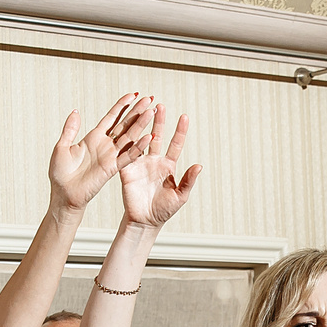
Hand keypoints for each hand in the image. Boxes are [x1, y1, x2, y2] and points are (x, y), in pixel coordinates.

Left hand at [49, 92, 155, 212]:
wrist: (63, 194)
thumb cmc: (60, 174)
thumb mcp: (62, 147)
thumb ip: (70, 129)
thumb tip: (75, 111)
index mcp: (93, 138)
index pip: (111, 117)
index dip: (122, 105)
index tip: (133, 94)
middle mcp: (105, 145)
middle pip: (125, 124)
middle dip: (137, 111)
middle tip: (149, 99)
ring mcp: (110, 156)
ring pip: (129, 137)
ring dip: (141, 124)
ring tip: (151, 112)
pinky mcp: (112, 168)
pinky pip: (128, 156)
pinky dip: (138, 147)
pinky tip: (148, 137)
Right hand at [118, 106, 201, 229]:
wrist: (145, 221)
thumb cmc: (164, 210)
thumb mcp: (180, 196)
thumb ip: (188, 180)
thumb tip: (199, 166)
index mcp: (168, 165)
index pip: (175, 144)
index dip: (180, 131)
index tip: (184, 117)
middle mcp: (154, 161)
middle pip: (157, 136)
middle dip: (159, 121)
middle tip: (159, 105)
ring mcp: (140, 164)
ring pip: (141, 141)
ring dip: (142, 126)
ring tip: (144, 110)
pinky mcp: (127, 170)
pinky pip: (128, 155)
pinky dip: (130, 143)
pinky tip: (130, 130)